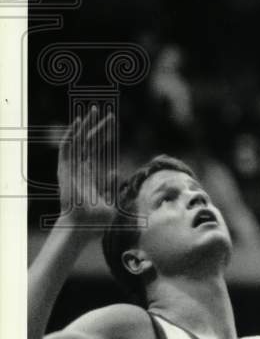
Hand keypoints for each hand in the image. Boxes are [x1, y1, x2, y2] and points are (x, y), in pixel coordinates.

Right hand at [57, 107, 115, 230]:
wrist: (82, 228)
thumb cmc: (96, 219)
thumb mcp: (110, 200)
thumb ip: (110, 185)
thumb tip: (116, 169)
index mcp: (90, 173)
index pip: (98, 148)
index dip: (104, 134)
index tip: (112, 121)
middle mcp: (80, 168)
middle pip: (89, 141)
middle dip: (97, 125)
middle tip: (105, 111)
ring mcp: (72, 168)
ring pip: (78, 140)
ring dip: (85, 125)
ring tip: (93, 110)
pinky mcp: (65, 170)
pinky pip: (66, 149)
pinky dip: (70, 135)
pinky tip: (77, 123)